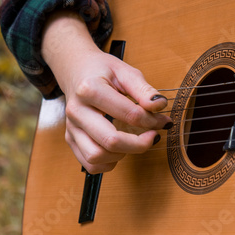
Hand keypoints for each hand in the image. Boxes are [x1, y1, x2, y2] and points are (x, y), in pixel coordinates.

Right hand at [42, 11, 171, 173]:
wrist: (76, 70)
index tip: (164, 120)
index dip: (152, 121)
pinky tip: (119, 148)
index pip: (129, 114)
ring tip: (133, 141)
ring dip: (122, 154)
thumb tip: (160, 106)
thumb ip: (143, 90)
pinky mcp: (70, 139)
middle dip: (140, 144)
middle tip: (154, 136)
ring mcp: (71, 127)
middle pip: (111, 141)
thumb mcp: (125, 72)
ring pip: (96, 157)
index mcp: (90, 89)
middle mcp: (77, 111)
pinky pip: (90, 164)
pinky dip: (109, 162)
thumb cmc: (103, 71)